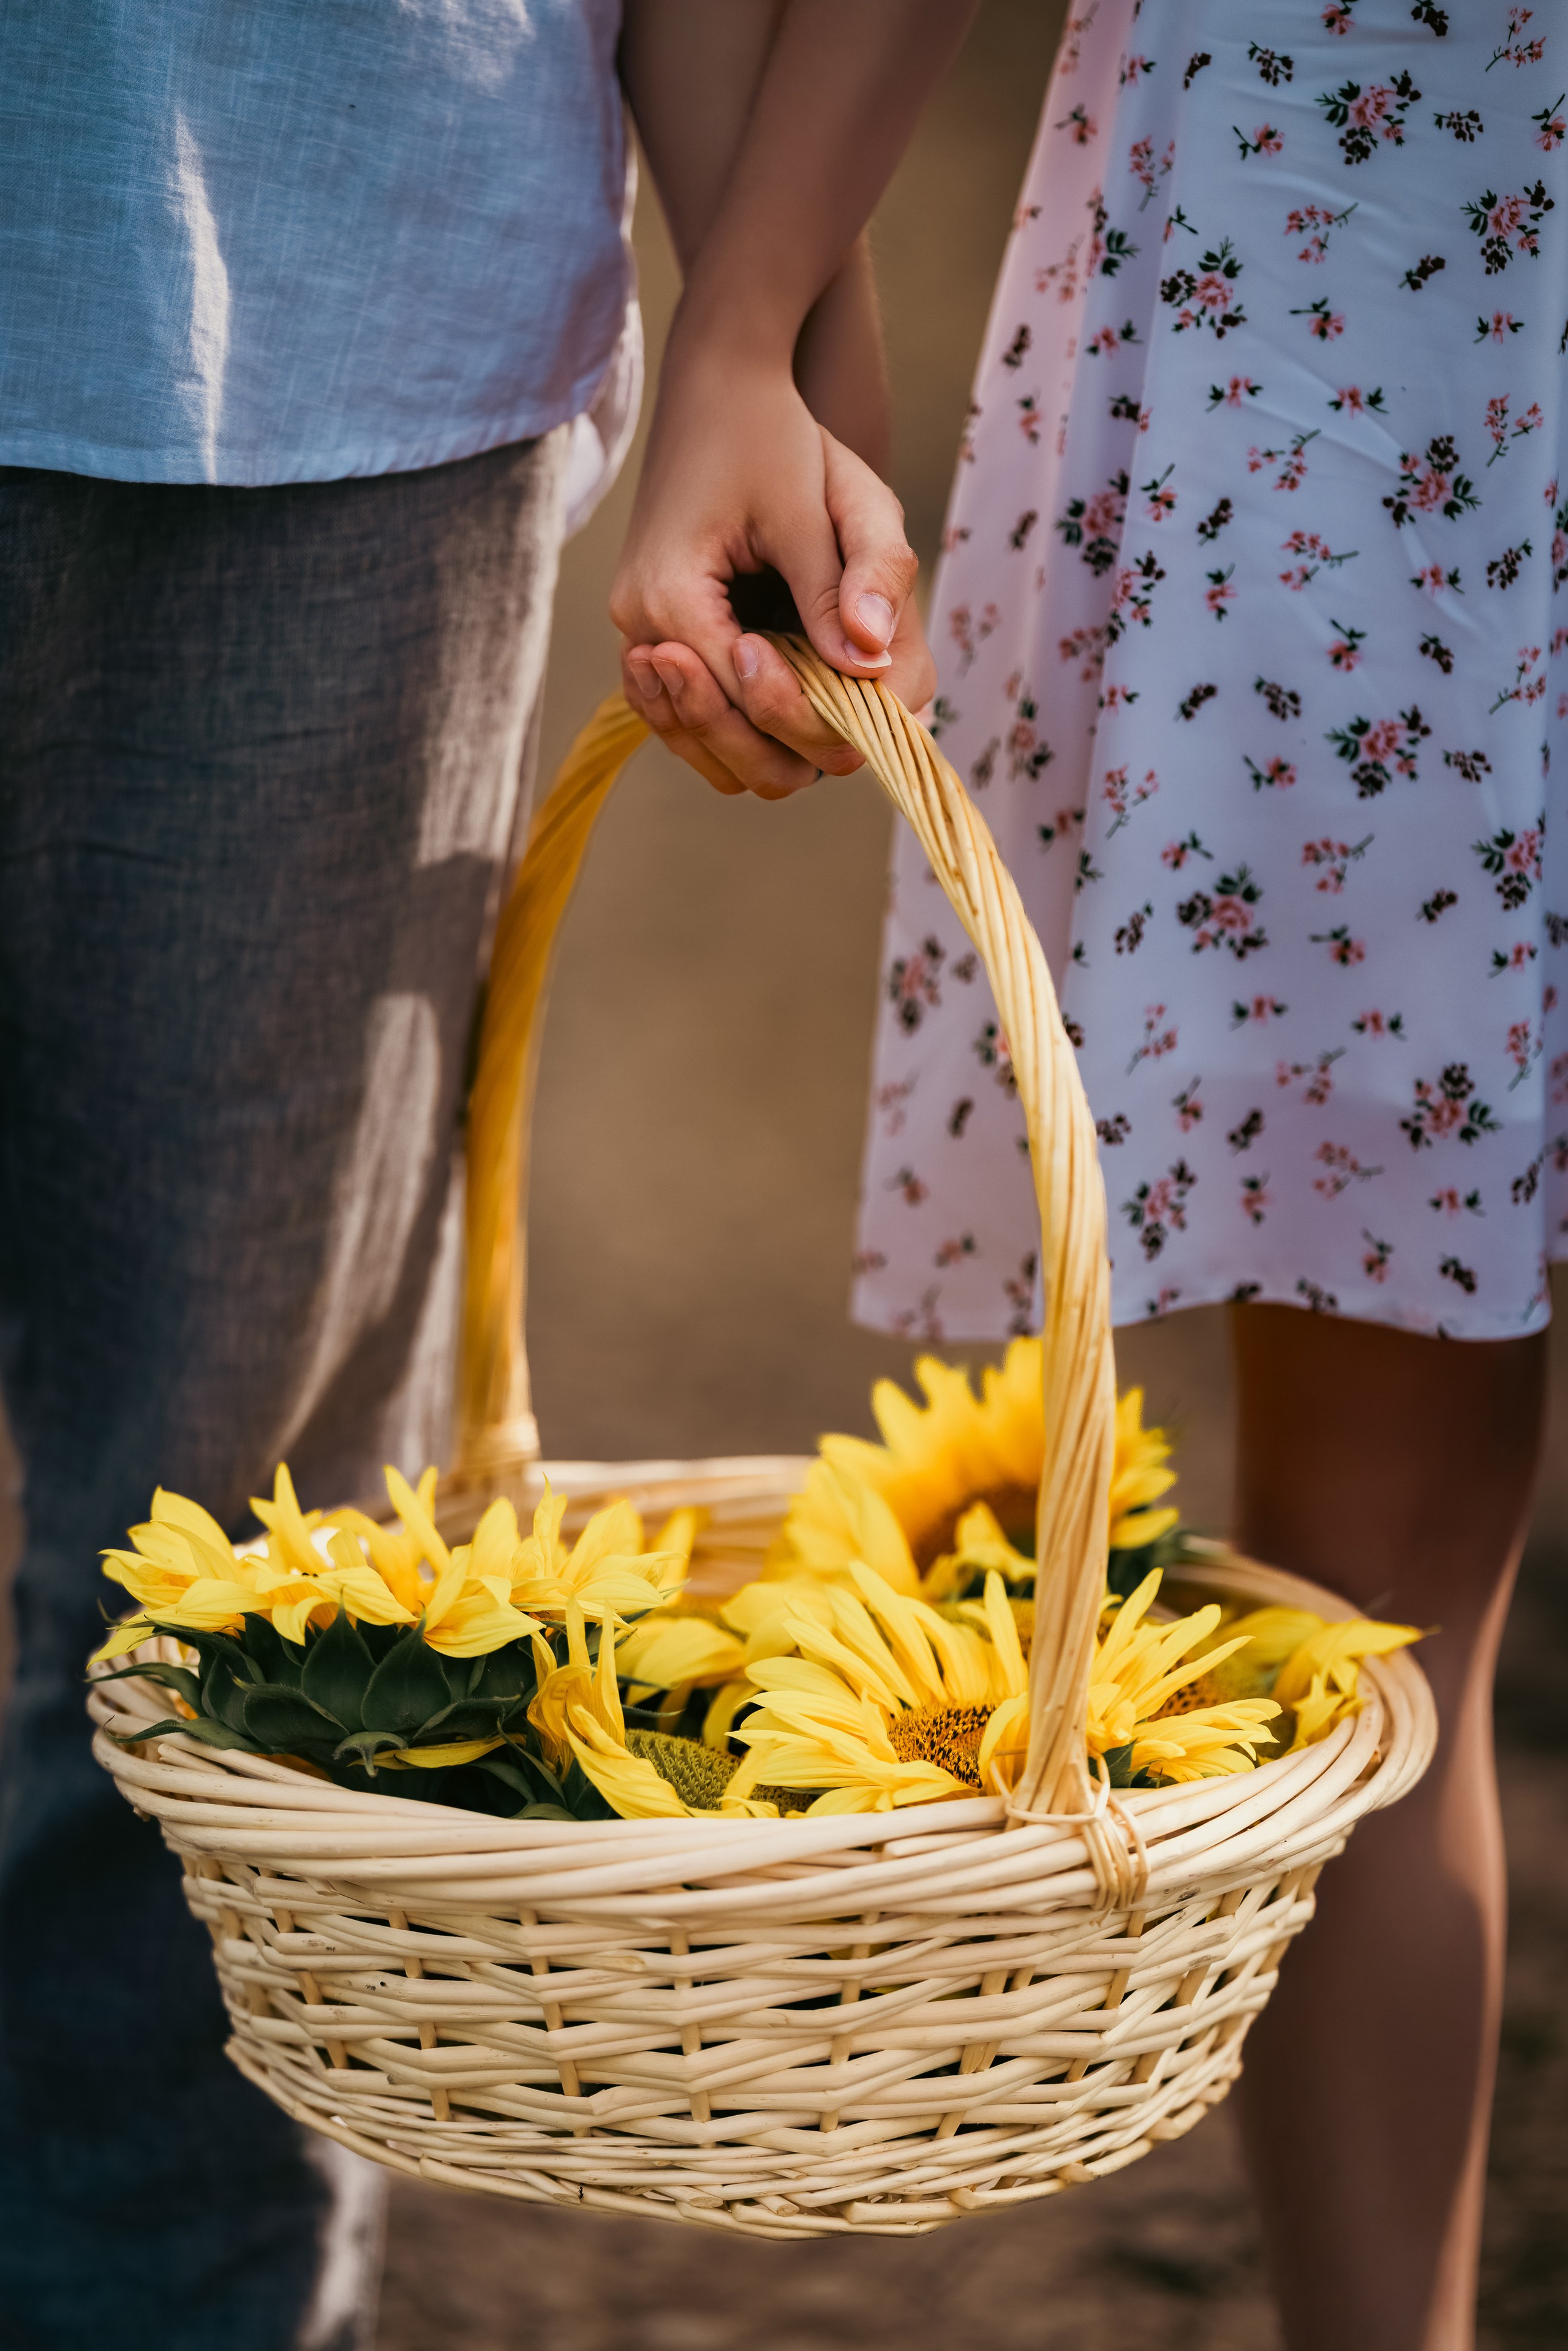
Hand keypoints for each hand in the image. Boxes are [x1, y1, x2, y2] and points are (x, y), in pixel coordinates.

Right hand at [610, 352, 933, 798]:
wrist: (719, 390)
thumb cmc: (771, 435)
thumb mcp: (818, 506)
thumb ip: (844, 585)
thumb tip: (873, 662)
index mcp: (671, 595)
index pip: (742, 697)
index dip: (807, 717)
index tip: (865, 718)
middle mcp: (640, 626)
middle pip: (714, 736)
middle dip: (786, 747)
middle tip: (854, 737)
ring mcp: (638, 634)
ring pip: (697, 741)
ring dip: (761, 747)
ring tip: (824, 727)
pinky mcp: (652, 635)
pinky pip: (689, 714)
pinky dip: (736, 727)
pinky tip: (786, 712)